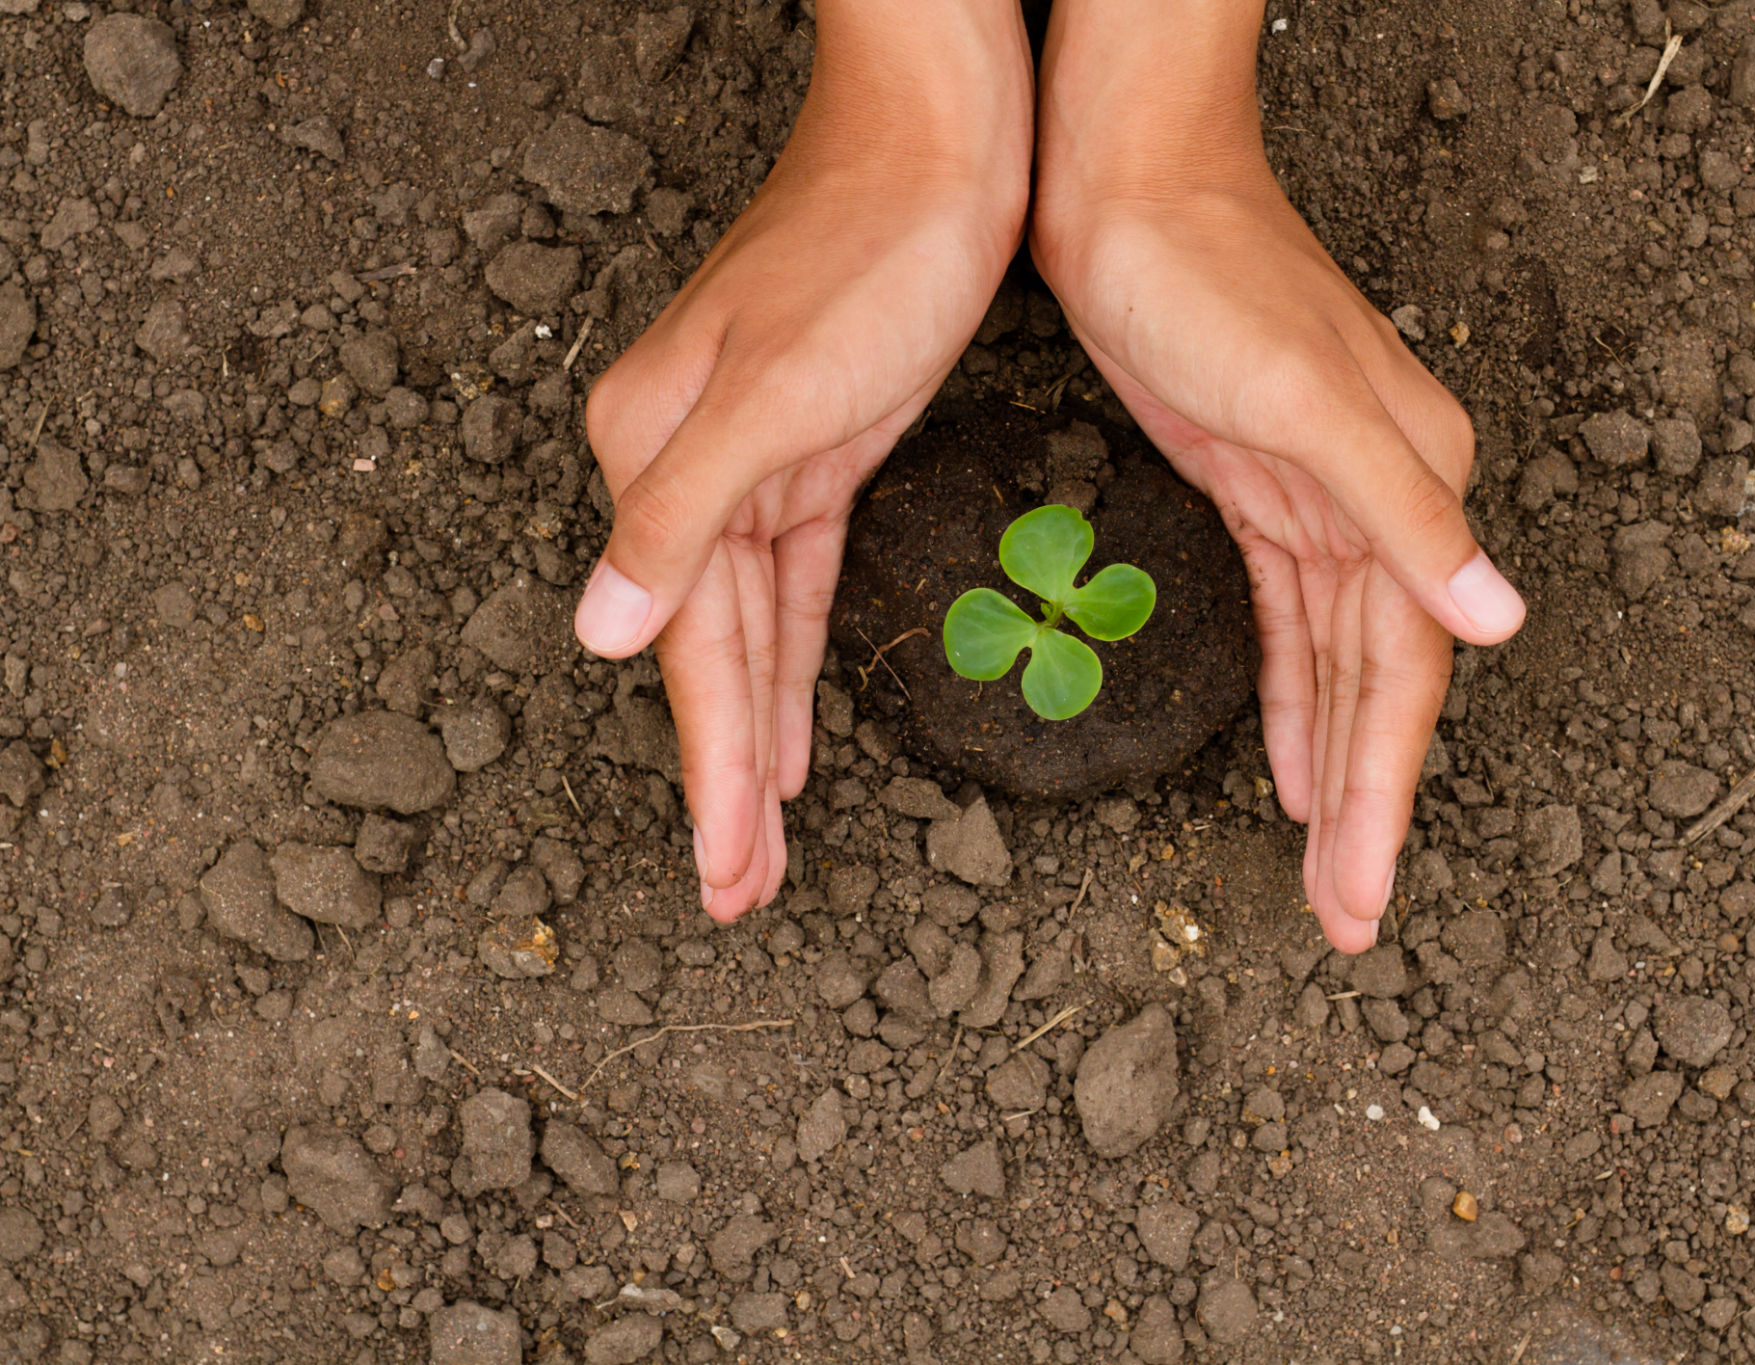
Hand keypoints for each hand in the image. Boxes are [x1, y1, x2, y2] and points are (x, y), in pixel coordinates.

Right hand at [579, 1, 1031, 919]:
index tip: (726, 876)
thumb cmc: (868, 246)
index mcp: (654, 455)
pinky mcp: (808, 449)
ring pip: (751, 635)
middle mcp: (681, 465)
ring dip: (758, 742)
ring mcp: (743, 458)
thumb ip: (681, 516)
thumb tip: (598, 632)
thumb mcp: (777, 390)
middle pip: (709, 657)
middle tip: (738, 895)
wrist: (940, 138)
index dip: (712, 770)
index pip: (686, 650)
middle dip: (730, 784)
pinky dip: (790, 665)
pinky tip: (792, 732)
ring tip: (759, 847)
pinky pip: (789, 586)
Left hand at [1034, 0, 1524, 951]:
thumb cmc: (1206, 274)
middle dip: (1366, 807)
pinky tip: (1292, 762)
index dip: (1386, 788)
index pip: (1407, 670)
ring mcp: (1327, 496)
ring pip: (1341, 664)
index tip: (1360, 894)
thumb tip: (1499, 621)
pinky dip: (1298, 698)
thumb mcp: (1300, 398)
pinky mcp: (1266, 487)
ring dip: (1336, 768)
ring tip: (1329, 869)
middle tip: (1346, 917)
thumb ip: (1402, 513)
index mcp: (1411, 485)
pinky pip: (1297, 622)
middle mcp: (1387, 500)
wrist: (1128, 183)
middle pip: (1384, 684)